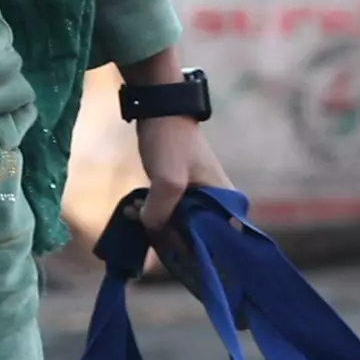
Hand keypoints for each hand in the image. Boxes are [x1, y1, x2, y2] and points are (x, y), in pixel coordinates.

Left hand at [132, 113, 212, 240]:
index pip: (214, 241)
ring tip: (134, 211)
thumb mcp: (167, 181)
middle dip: (166, 233)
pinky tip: (133, 208)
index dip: (190, 248)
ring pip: (177, 224)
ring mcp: (199, 197)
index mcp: (225, 202)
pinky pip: (169, 212)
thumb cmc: (171, 143)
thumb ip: (161, 212)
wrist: (159, 111)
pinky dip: (152, 213)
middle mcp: (217, 203)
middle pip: (194, 235)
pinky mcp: (182, 191)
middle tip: (142, 220)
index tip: (164, 241)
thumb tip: (151, 229)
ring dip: (154, 222)